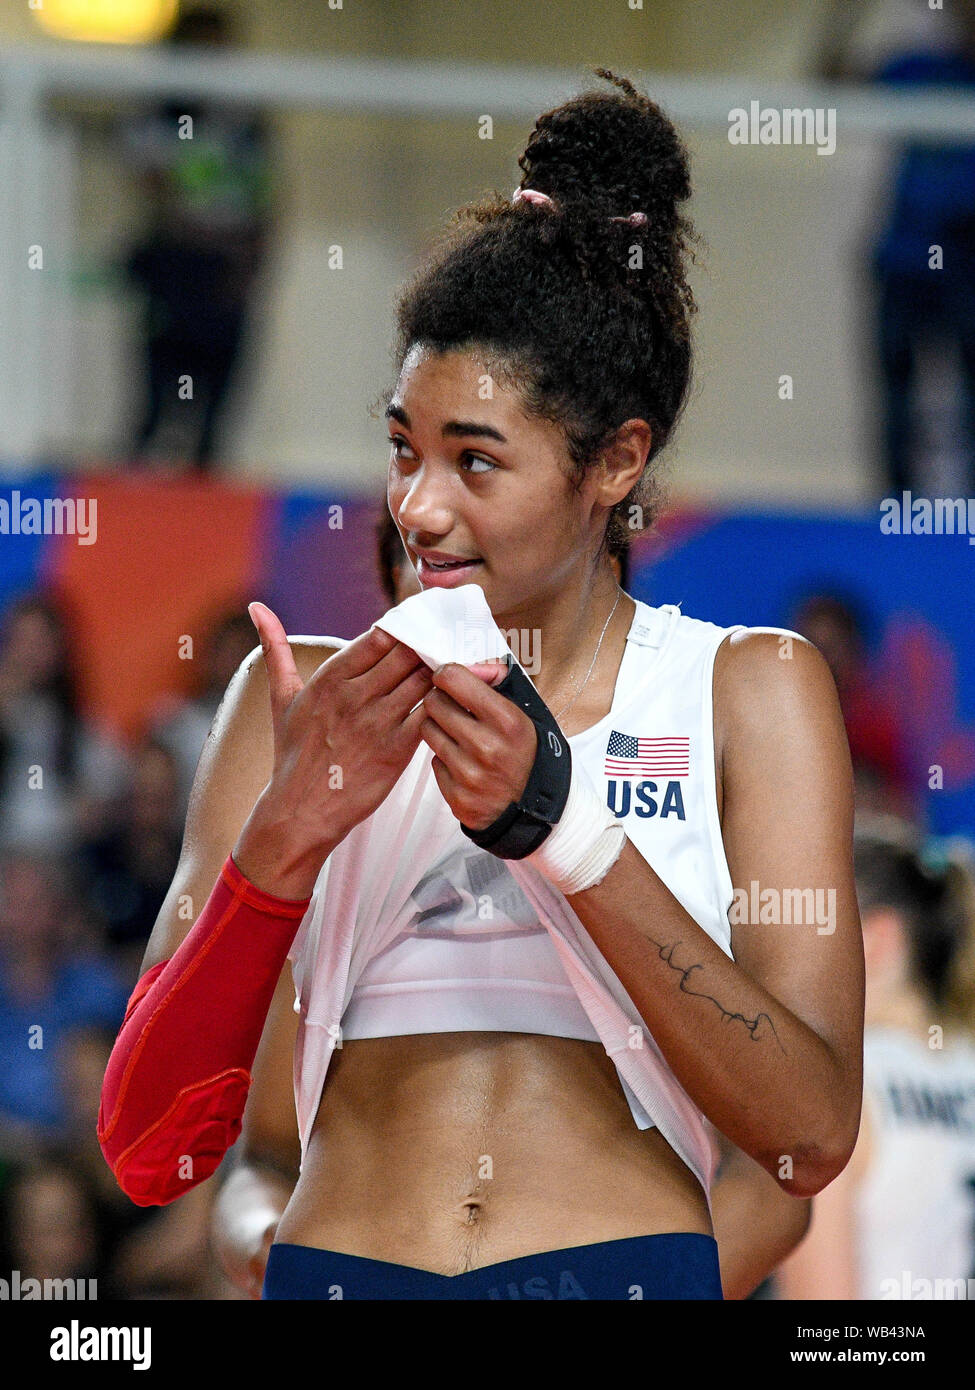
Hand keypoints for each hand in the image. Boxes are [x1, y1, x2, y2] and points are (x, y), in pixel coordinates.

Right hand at [234, 602, 433, 896]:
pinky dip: (442, 702)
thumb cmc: (293, 753)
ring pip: (423, 679)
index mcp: (329, 678)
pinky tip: (450, 699)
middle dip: (428, 645)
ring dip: (441, 670)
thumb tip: (257, 607)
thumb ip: (276, 648)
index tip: (418, 627)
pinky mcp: (397, 749)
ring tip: (454, 666)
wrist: (301, 811)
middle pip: (407, 654)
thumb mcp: (281, 697)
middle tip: (446, 642)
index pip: (380, 636)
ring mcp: (377, 723)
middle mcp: (354, 696)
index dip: (404, 628)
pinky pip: (430, 713)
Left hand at [418, 662, 537, 830]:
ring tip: (458, 734)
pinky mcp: (457, 796)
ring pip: (427, 730)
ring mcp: (469, 774)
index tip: (449, 679)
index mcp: (507, 720)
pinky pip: (433, 762)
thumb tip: (469, 665)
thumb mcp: (527, 711)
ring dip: (438, 728)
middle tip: (452, 707)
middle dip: (440, 699)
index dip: (447, 675)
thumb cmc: (528, 753)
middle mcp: (487, 747)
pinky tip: (463, 761)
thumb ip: (498, 680)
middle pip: (434, 702)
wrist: (536, 810)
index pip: (453, 678)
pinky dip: (444, 758)